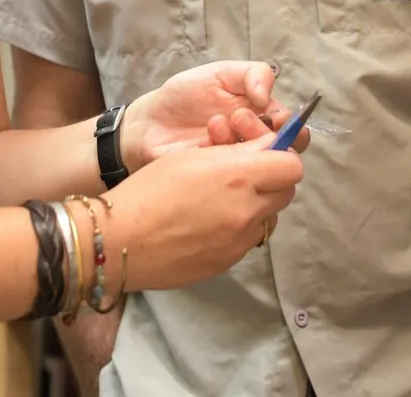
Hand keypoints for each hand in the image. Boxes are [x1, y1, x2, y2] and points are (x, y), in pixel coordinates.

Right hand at [96, 136, 301, 292]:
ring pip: (269, 217)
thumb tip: (266, 147)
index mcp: (238, 177)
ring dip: (257, 205)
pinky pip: (247, 239)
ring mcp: (240, 242)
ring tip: (222, 199)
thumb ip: (235, 152)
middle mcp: (247, 211)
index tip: (262, 153)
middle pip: (286, 192)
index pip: (291, 165)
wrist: (119, 240)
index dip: (280, 155)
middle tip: (245, 173)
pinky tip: (209, 222)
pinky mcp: (228, 263)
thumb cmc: (149, 190)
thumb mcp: (191, 157)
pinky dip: (239, 228)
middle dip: (273, 180)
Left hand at [120, 61, 291, 168]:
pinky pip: (233, 181)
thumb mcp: (220, 74)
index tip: (277, 119)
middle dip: (265, 135)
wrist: (148, 123)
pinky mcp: (219, 183)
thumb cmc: (185, 95)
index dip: (291, 127)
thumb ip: (251, 75)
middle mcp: (254, 145)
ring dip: (241, 145)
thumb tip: (267, 95)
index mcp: (261, 117)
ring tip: (214, 126)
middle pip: (283, 153)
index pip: (292, 129)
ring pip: (259, 166)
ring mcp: (237, 166)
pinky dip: (220, 160)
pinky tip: (202, 146)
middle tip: (238, 118)